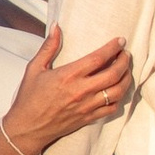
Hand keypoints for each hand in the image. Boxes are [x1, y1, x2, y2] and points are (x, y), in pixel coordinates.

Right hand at [0, 25, 130, 154]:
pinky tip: (117, 91)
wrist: (28, 128)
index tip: (120, 41)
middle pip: (113, 74)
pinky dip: (119, 98)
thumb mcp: (34, 69)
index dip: (112, 48)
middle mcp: (81, 91)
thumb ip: (48, 47)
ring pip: (117, 92)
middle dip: (124, 61)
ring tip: (126, 71)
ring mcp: (87, 106)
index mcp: (68, 76)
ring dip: (126, 79)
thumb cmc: (29, 98)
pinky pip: (111, 108)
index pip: (98, 58)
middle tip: (126, 54)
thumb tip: (56, 26)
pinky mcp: (88, 118)